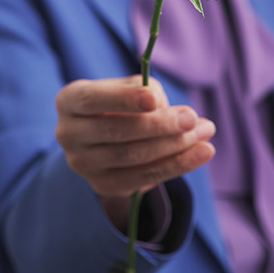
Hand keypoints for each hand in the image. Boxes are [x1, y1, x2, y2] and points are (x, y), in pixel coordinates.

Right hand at [56, 75, 215, 230]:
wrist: (104, 137)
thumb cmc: (121, 102)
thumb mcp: (130, 87)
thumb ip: (147, 93)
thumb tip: (173, 114)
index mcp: (70, 101)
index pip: (93, 100)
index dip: (124, 99)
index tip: (155, 99)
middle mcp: (68, 134)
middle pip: (117, 132)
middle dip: (159, 125)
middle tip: (192, 118)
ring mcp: (82, 164)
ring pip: (132, 156)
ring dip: (175, 145)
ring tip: (205, 132)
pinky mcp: (102, 185)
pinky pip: (143, 177)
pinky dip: (176, 165)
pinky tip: (202, 153)